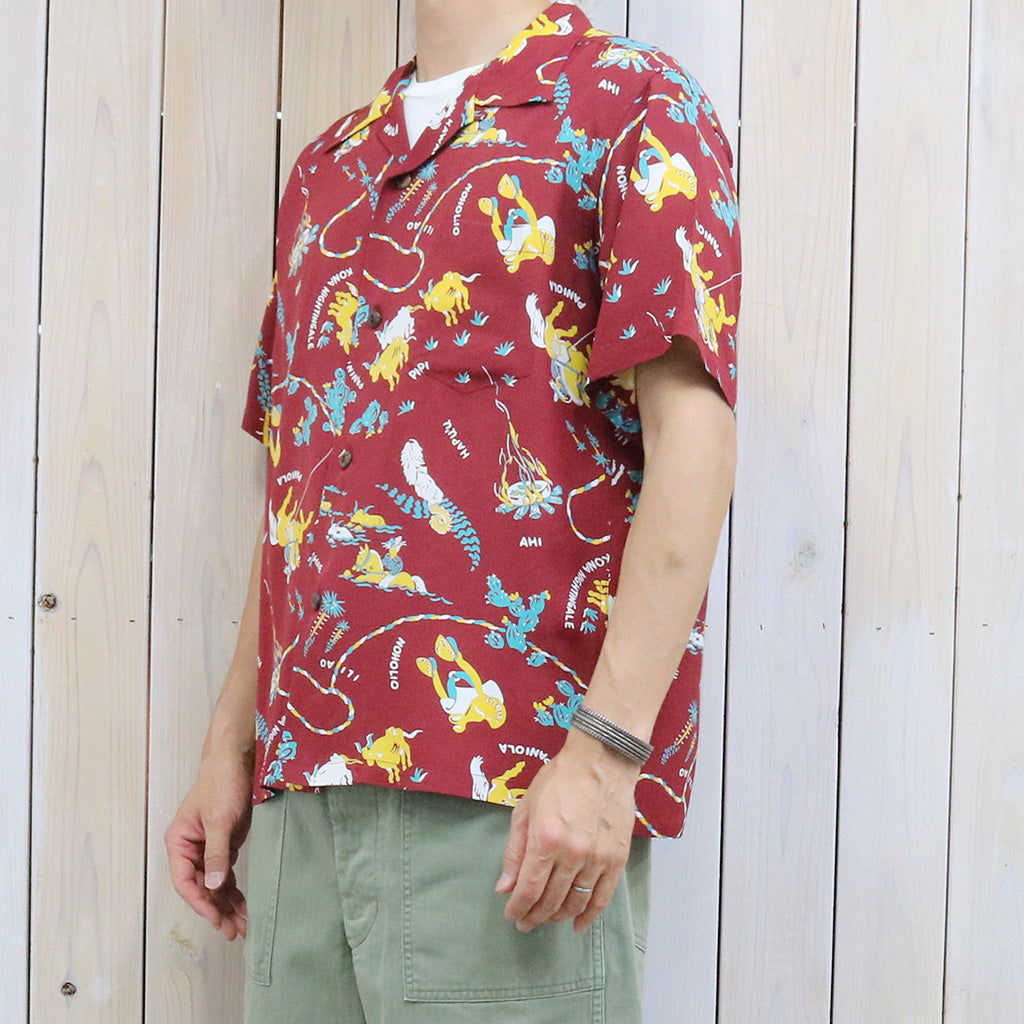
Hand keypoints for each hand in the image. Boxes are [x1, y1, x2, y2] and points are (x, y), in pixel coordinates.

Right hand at [166, 752, 253, 940]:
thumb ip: (216, 853)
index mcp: (179, 842)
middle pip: (200, 887)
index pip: (185, 881)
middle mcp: (190, 849)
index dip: (200, 902)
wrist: (239, 759)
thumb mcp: (219, 819)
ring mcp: (208, 848)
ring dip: (227, 905)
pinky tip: (244, 907)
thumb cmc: (223, 783)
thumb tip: (213, 886)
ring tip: (243, 927)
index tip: (216, 918)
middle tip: (234, 932)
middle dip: (217, 910)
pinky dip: (235, 891)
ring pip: (215, 885)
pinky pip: (227, 874)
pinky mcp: (225, 845)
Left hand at [496, 729, 638, 932]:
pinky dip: (590, 915)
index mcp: (545, 840)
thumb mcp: (526, 808)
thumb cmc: (559, 779)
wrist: (601, 760)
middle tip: (525, 922)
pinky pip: (603, 897)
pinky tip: (579, 925)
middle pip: (551, 900)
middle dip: (534, 915)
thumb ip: (514, 850)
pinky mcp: (617, 858)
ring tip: (546, 919)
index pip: (528, 889)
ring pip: (575, 902)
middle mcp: (572, 854)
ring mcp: (597, 858)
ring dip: (558, 916)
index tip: (512, 914)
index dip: (518, 907)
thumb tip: (504, 887)